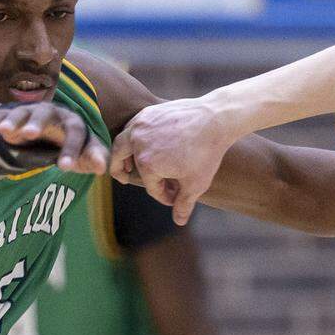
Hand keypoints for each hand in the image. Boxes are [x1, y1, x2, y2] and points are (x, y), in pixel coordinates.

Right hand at [0, 102, 108, 173]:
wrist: (41, 134)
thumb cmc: (66, 146)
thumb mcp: (81, 154)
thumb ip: (93, 159)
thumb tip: (104, 168)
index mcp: (72, 121)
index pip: (75, 131)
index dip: (71, 148)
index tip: (65, 167)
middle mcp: (51, 113)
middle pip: (45, 114)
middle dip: (38, 123)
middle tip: (32, 134)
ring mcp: (28, 112)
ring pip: (21, 113)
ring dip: (13, 121)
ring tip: (6, 131)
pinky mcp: (8, 116)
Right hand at [111, 99, 234, 224]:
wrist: (216, 119)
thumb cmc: (206, 152)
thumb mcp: (196, 183)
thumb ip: (184, 204)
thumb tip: (178, 222)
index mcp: (147, 163)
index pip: (151, 186)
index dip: (163, 195)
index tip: (174, 198)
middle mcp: (138, 143)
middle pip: (118, 159)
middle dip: (119, 172)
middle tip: (121, 178)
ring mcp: (141, 124)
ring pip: (122, 140)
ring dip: (122, 153)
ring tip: (127, 160)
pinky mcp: (148, 112)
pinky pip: (133, 126)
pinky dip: (132, 137)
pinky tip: (141, 142)